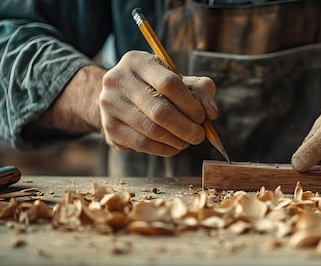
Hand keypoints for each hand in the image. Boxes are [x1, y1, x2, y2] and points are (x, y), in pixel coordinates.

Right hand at [99, 50, 217, 155]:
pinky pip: (142, 144)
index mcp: (137, 61)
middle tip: (199, 135)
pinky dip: (164, 149)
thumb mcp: (178, 79)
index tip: (202, 117)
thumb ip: (200, 91)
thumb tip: (211, 113)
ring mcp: (110, 105)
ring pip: (151, 130)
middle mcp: (117, 80)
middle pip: (159, 111)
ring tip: (188, 140)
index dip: (190, 104)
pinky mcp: (109, 127)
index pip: (169, 83)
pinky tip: (174, 146)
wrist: (118, 96)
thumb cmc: (155, 86)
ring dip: (177, 140)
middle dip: (186, 127)